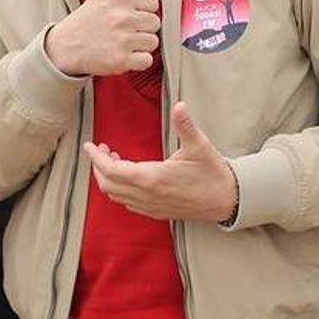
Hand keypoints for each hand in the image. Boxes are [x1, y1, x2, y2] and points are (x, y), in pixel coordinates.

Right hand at [45, 0, 159, 75]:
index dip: (142, 10)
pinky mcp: (121, 60)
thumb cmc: (88, 17)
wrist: (65, 46)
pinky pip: (146, 60)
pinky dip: (138, 61)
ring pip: (153, 42)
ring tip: (122, 42)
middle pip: (155, 23)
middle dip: (141, 28)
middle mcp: (122, 17)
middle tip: (123, 30)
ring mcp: (122, 39)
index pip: (153, 3)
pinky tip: (124, 55)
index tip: (127, 14)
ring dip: (140, 45)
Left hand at [84, 102, 237, 222]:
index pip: (112, 170)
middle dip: (98, 167)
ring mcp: (150, 206)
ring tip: (112, 159)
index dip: (96, 158)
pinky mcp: (156, 212)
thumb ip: (186, 125)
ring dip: (108, 179)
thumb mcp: (199, 146)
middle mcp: (147, 196)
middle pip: (108, 184)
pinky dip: (119, 190)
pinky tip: (126, 176)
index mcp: (152, 178)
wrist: (227, 201)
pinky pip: (127, 203)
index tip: (90, 145)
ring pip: (116, 196)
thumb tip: (180, 105)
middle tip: (100, 149)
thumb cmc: (213, 173)